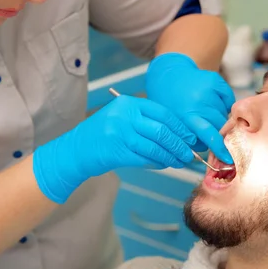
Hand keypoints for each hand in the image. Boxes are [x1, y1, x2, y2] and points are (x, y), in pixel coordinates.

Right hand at [33, 95, 197, 202]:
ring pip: (156, 147)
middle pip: (162, 130)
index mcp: (128, 103)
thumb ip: (144, 119)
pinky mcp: (117, 152)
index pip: (162, 113)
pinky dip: (158, 163)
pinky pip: (145, 159)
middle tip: (190, 153)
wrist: (76, 150)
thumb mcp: (121, 117)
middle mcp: (124, 116)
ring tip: (181, 162)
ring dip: (172, 157)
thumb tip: (177, 131)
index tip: (191, 137)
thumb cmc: (102, 134)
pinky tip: (165, 165)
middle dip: (180, 144)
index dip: (180, 127)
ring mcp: (120, 134)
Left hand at [145, 53, 235, 163]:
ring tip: (204, 112)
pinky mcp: (215, 81)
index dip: (219, 147)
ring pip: (224, 114)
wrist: (168, 75)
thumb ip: (188, 137)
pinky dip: (223, 104)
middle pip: (220, 126)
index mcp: (186, 116)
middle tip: (210, 130)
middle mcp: (198, 102)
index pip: (208, 135)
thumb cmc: (168, 102)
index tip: (226, 157)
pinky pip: (228, 100)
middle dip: (217, 133)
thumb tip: (208, 149)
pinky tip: (211, 102)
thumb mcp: (172, 123)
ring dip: (218, 118)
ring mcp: (207, 90)